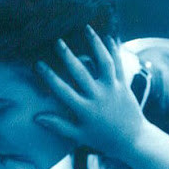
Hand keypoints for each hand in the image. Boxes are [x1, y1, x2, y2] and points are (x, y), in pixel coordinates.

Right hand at [34, 25, 148, 156]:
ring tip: (87, 29)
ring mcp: (112, 89)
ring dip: (96, 45)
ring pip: (104, 63)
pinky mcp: (124, 85)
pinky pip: (119, 65)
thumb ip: (59, 126)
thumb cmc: (102, 138)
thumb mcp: (79, 135)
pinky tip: (109, 36)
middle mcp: (98, 97)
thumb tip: (37, 117)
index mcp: (85, 110)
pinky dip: (114, 50)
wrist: (132, 140)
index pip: (63, 91)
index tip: (38, 64)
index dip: (50, 77)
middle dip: (68, 56)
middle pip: (81, 73)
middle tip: (58, 41)